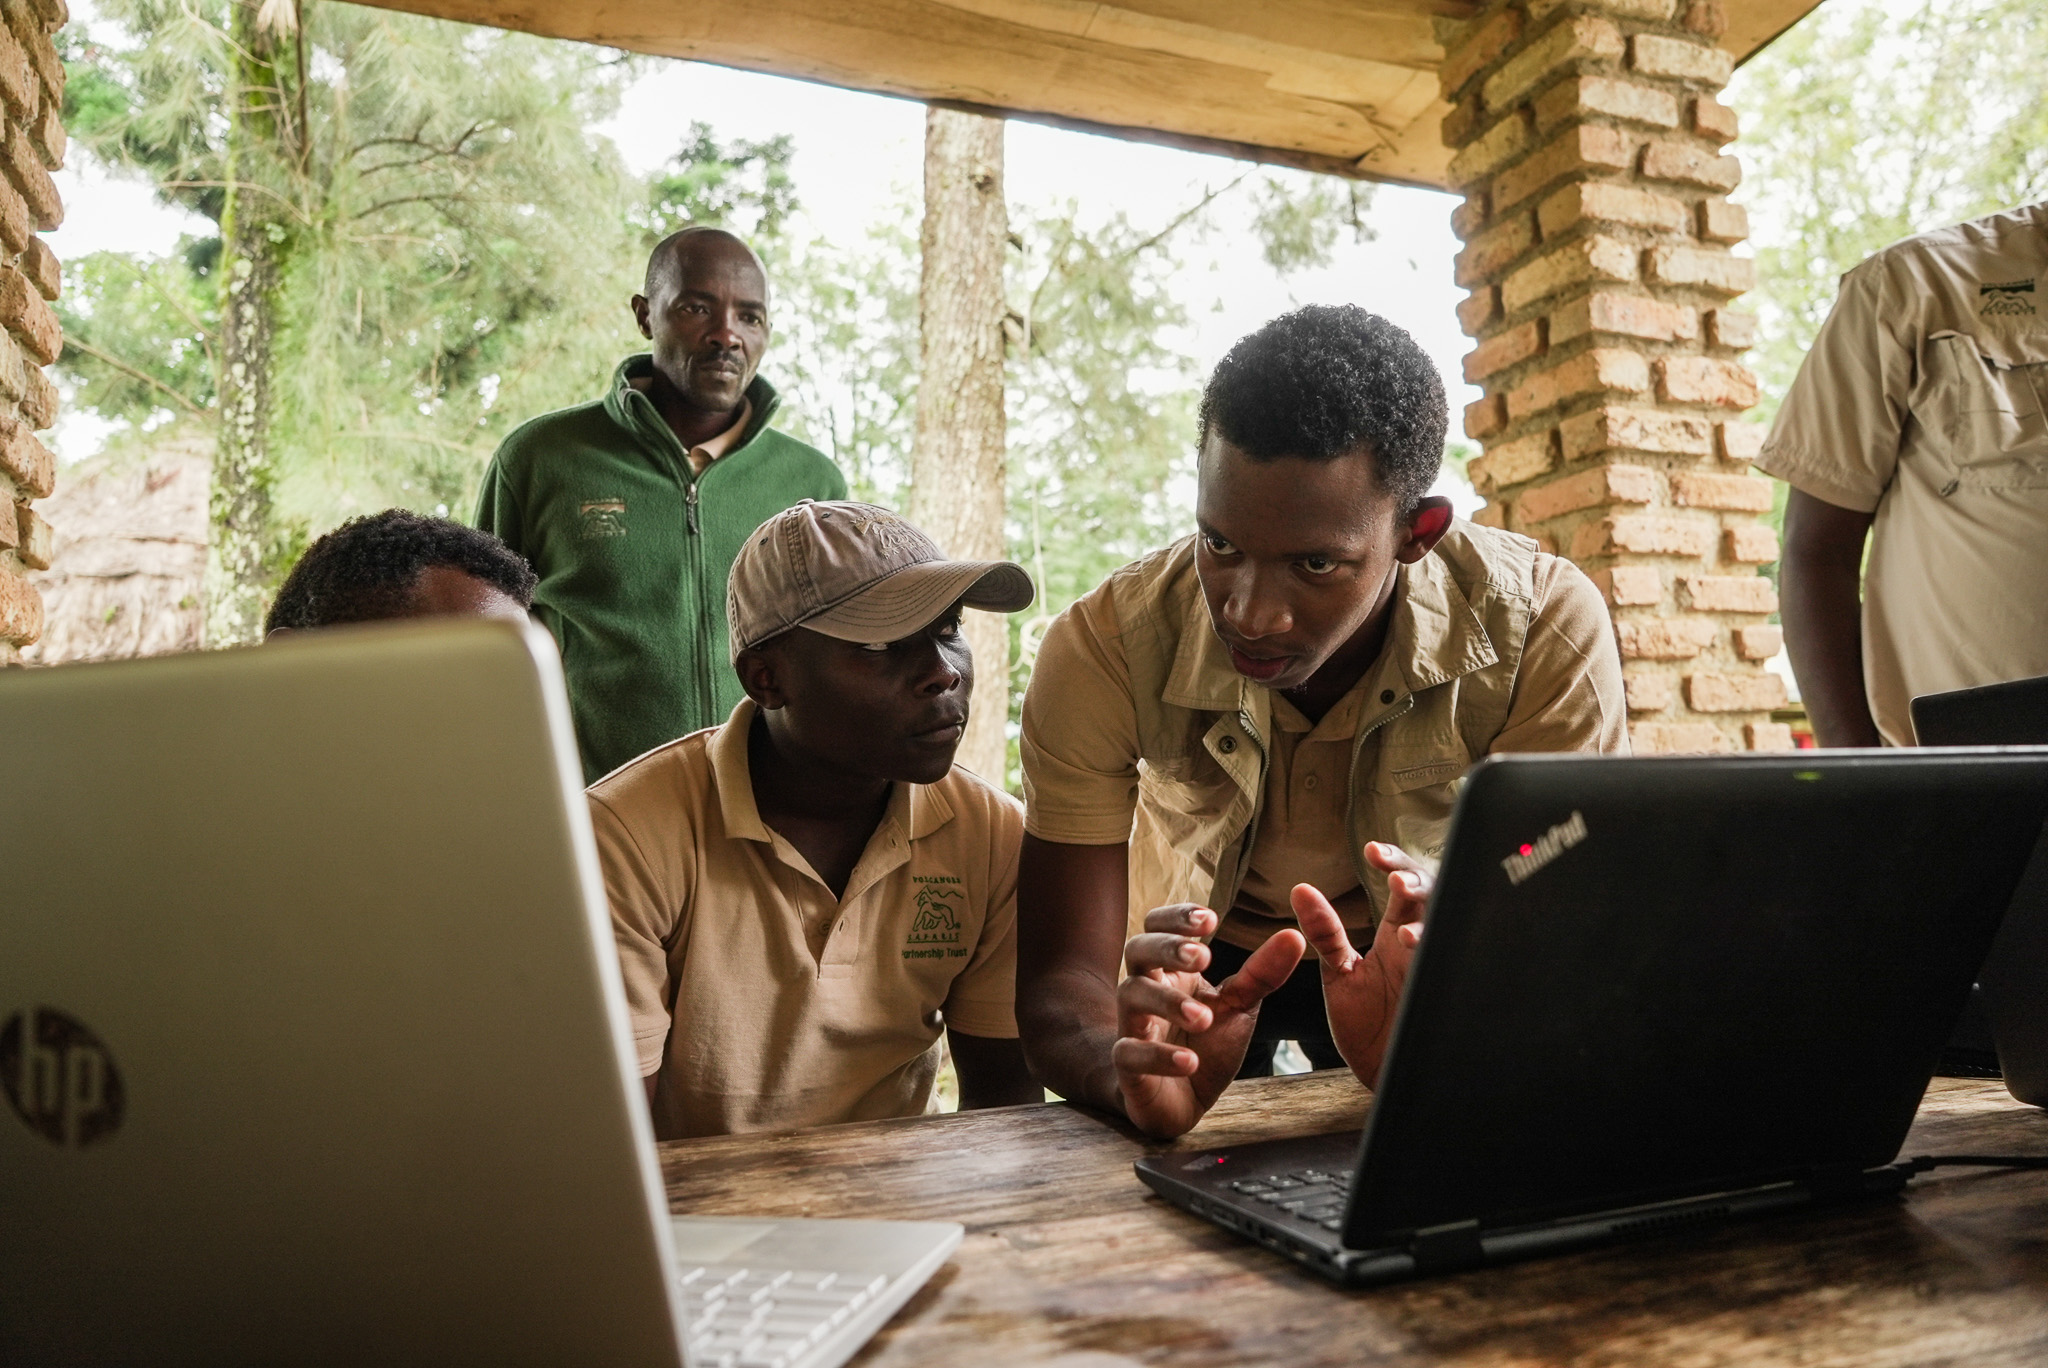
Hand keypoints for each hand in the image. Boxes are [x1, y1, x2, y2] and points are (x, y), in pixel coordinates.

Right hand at [1112, 904, 1303, 1138]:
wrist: (1186, 1100)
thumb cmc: (1208, 1043)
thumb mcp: (1240, 1005)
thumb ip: (1262, 973)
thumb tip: (1294, 935)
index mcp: (1170, 968)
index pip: (1158, 926)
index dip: (1177, 917)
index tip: (1211, 920)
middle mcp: (1145, 987)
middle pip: (1138, 949)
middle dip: (1168, 948)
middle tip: (1203, 957)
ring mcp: (1133, 1025)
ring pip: (1132, 995)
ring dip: (1168, 1001)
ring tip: (1202, 1017)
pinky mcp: (1127, 1067)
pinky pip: (1128, 1053)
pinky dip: (1158, 1056)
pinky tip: (1189, 1061)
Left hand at [1294, 841, 1431, 1087]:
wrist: (1384, 1077)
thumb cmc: (1369, 1025)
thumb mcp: (1340, 974)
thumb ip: (1324, 933)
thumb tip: (1300, 890)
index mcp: (1396, 934)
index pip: (1403, 885)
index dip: (1394, 862)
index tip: (1371, 851)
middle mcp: (1421, 947)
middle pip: (1435, 898)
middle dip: (1420, 885)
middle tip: (1397, 883)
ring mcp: (1435, 972)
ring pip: (1449, 934)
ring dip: (1432, 931)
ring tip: (1406, 935)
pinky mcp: (1444, 999)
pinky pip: (1455, 975)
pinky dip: (1443, 966)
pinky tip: (1422, 962)